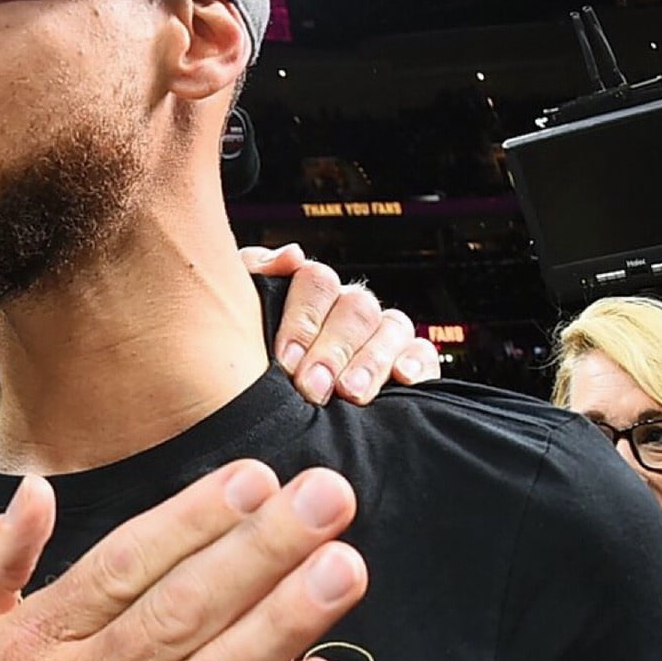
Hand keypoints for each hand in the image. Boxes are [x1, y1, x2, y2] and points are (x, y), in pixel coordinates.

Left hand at [241, 245, 437, 405]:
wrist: (253, 404)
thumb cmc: (243, 352)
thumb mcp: (236, 312)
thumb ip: (255, 273)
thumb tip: (292, 256)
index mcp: (311, 292)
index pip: (317, 282)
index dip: (303, 319)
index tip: (284, 360)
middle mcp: (349, 308)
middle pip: (356, 309)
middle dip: (333, 350)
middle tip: (311, 388)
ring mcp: (382, 333)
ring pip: (392, 328)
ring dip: (371, 361)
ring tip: (349, 393)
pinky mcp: (409, 362)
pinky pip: (425, 353)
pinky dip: (417, 363)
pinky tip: (402, 379)